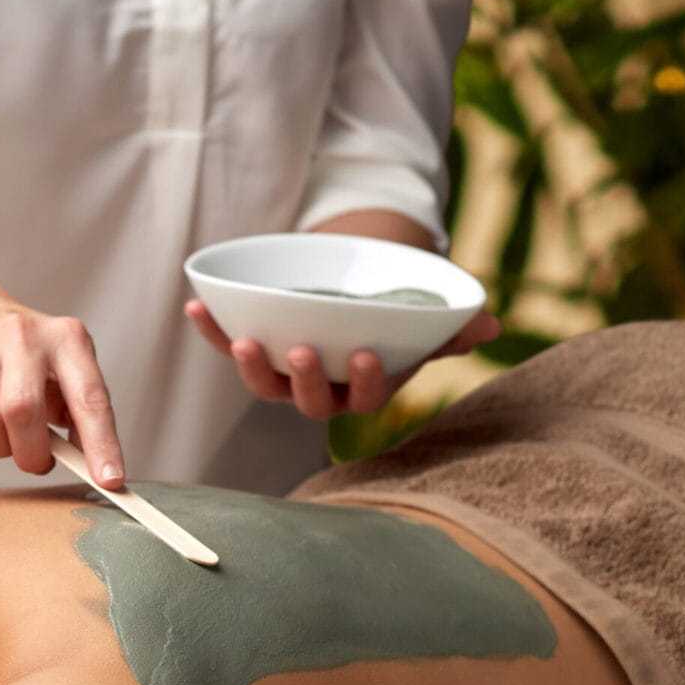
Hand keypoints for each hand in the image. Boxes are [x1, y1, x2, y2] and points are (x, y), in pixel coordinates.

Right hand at [0, 304, 126, 487]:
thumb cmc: (33, 362)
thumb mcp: (68, 375)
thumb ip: (81, 417)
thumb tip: (94, 468)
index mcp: (66, 338)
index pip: (89, 397)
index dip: (101, 444)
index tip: (109, 480)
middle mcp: (23, 337)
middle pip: (22, 410)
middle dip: (32, 453)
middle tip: (37, 462)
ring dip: (2, 448)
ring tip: (10, 439)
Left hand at [185, 299, 500, 419]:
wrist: (355, 286)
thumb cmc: (393, 312)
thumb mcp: (423, 317)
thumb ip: (451, 326)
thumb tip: (488, 325)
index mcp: (360, 388)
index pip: (364, 395)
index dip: (366, 381)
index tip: (368, 354)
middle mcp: (318, 390)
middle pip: (307, 398)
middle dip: (304, 379)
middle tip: (302, 351)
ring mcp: (281, 372)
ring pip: (263, 381)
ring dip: (249, 364)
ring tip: (245, 340)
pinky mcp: (252, 348)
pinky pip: (228, 343)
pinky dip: (212, 329)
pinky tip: (196, 306)